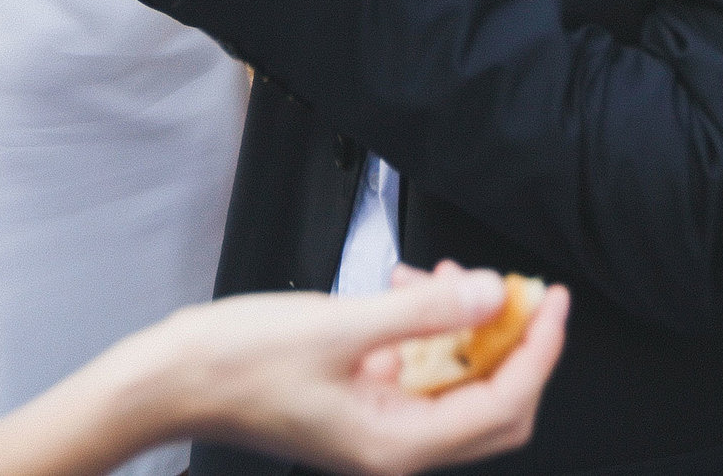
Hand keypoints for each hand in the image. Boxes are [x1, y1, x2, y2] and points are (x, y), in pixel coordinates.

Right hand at [157, 263, 568, 475]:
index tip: (550, 299)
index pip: (503, 403)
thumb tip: (492, 295)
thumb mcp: (340, 327)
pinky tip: (404, 287)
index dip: (537, 349)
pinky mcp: (358, 403)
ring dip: (465, 328)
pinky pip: (416, 369)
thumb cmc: (240, 362)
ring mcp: (376, 426)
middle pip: (492, 402)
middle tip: (521, 289)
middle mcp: (394, 446)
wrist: (172, 379)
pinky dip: (425, 329)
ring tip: (448, 276)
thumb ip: (423, 312)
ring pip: (454, 381)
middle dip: (512, 342)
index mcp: (398, 444)